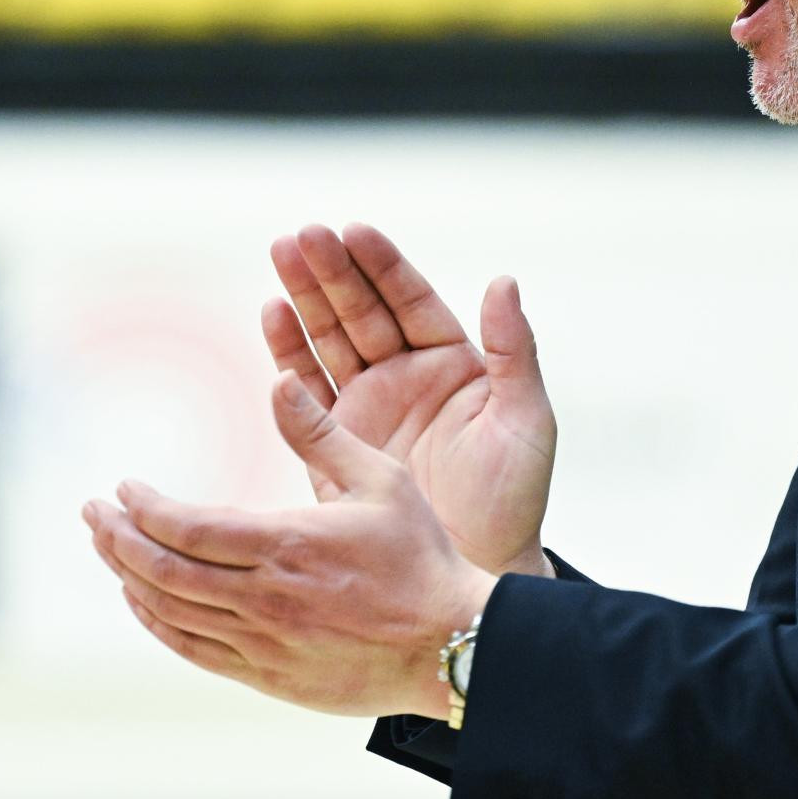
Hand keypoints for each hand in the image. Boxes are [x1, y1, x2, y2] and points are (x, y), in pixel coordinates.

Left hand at [83, 373, 496, 718]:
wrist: (449, 645)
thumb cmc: (422, 557)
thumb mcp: (382, 479)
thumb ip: (323, 432)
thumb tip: (279, 380)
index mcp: (287, 544)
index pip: (187, 526)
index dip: (145, 506)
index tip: (122, 486)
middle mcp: (264, 596)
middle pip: (162, 569)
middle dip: (117, 538)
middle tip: (91, 513)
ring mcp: (263, 641)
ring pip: (171, 610)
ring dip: (129, 577)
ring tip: (107, 548)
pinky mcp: (268, 675)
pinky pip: (194, 649)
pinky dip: (158, 623)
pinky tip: (143, 603)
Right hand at [262, 224, 555, 578]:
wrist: (476, 567)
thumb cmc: (513, 498)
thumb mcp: (525, 419)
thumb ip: (515, 350)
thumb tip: (504, 280)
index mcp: (453, 363)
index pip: (412, 301)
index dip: (383, 266)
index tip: (355, 231)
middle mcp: (406, 375)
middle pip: (363, 310)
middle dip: (334, 271)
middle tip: (304, 235)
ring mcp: (368, 405)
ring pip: (331, 338)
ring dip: (305, 297)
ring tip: (280, 252)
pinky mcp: (335, 441)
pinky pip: (307, 387)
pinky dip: (288, 351)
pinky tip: (272, 312)